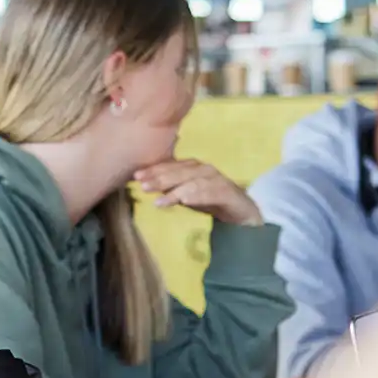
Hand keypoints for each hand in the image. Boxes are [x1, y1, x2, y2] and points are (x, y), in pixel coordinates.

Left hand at [134, 159, 261, 225]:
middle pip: (180, 172)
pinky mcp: (228, 192)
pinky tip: (185, 202)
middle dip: (160, 178)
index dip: (153, 170)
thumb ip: (169, 189)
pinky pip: (211, 193)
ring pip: (193, 182)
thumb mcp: (185, 194)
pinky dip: (198, 196)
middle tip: (143, 186)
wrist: (242, 211)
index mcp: (193, 167)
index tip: (136, 177)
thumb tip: (146, 186)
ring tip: (159, 201)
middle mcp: (204, 170)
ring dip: (175, 190)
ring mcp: (217, 180)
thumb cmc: (210, 200)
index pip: (171, 166)